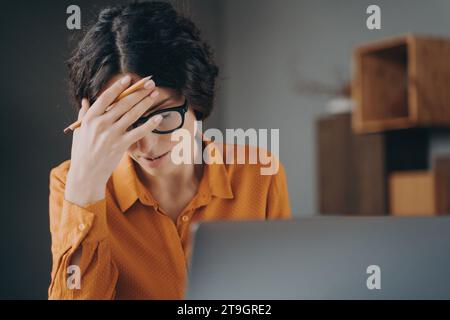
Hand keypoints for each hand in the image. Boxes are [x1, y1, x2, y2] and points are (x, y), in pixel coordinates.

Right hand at [65, 75, 161, 206]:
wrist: (86, 174)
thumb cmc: (82, 152)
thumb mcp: (79, 131)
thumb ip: (83, 114)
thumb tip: (85, 100)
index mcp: (90, 118)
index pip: (106, 98)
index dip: (118, 87)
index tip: (128, 79)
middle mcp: (101, 124)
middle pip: (123, 103)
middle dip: (138, 91)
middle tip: (149, 83)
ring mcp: (112, 135)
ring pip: (132, 114)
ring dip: (145, 102)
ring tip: (155, 94)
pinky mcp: (121, 145)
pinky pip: (138, 132)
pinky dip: (149, 124)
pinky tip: (158, 118)